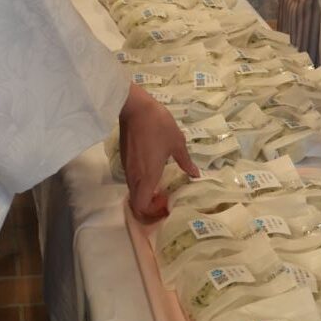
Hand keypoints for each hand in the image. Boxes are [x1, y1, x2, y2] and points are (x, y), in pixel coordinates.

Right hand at [119, 84, 197, 219]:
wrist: (134, 107)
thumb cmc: (157, 125)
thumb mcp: (177, 142)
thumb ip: (185, 161)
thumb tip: (195, 174)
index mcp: (147, 176)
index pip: (142, 207)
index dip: (153, 212)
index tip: (167, 205)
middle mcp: (135, 176)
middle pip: (136, 203)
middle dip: (150, 208)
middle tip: (165, 200)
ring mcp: (128, 168)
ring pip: (133, 192)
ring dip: (146, 195)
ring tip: (161, 188)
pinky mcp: (125, 159)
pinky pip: (132, 180)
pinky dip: (142, 185)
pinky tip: (153, 173)